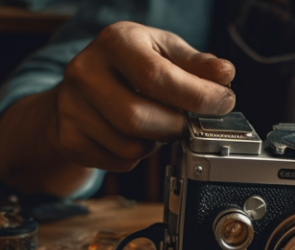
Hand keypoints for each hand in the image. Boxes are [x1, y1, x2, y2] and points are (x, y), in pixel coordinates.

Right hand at [48, 22, 236, 171]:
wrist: (80, 89)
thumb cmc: (129, 67)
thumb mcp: (164, 52)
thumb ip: (197, 64)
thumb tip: (224, 74)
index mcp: (115, 41)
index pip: (155, 76)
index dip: (196, 96)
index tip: (223, 103)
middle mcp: (85, 71)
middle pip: (137, 117)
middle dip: (173, 126)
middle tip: (185, 122)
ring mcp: (72, 107)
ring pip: (130, 147)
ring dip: (156, 144)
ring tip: (156, 126)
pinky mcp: (69, 138)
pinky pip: (119, 162)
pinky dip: (137, 157)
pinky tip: (134, 137)